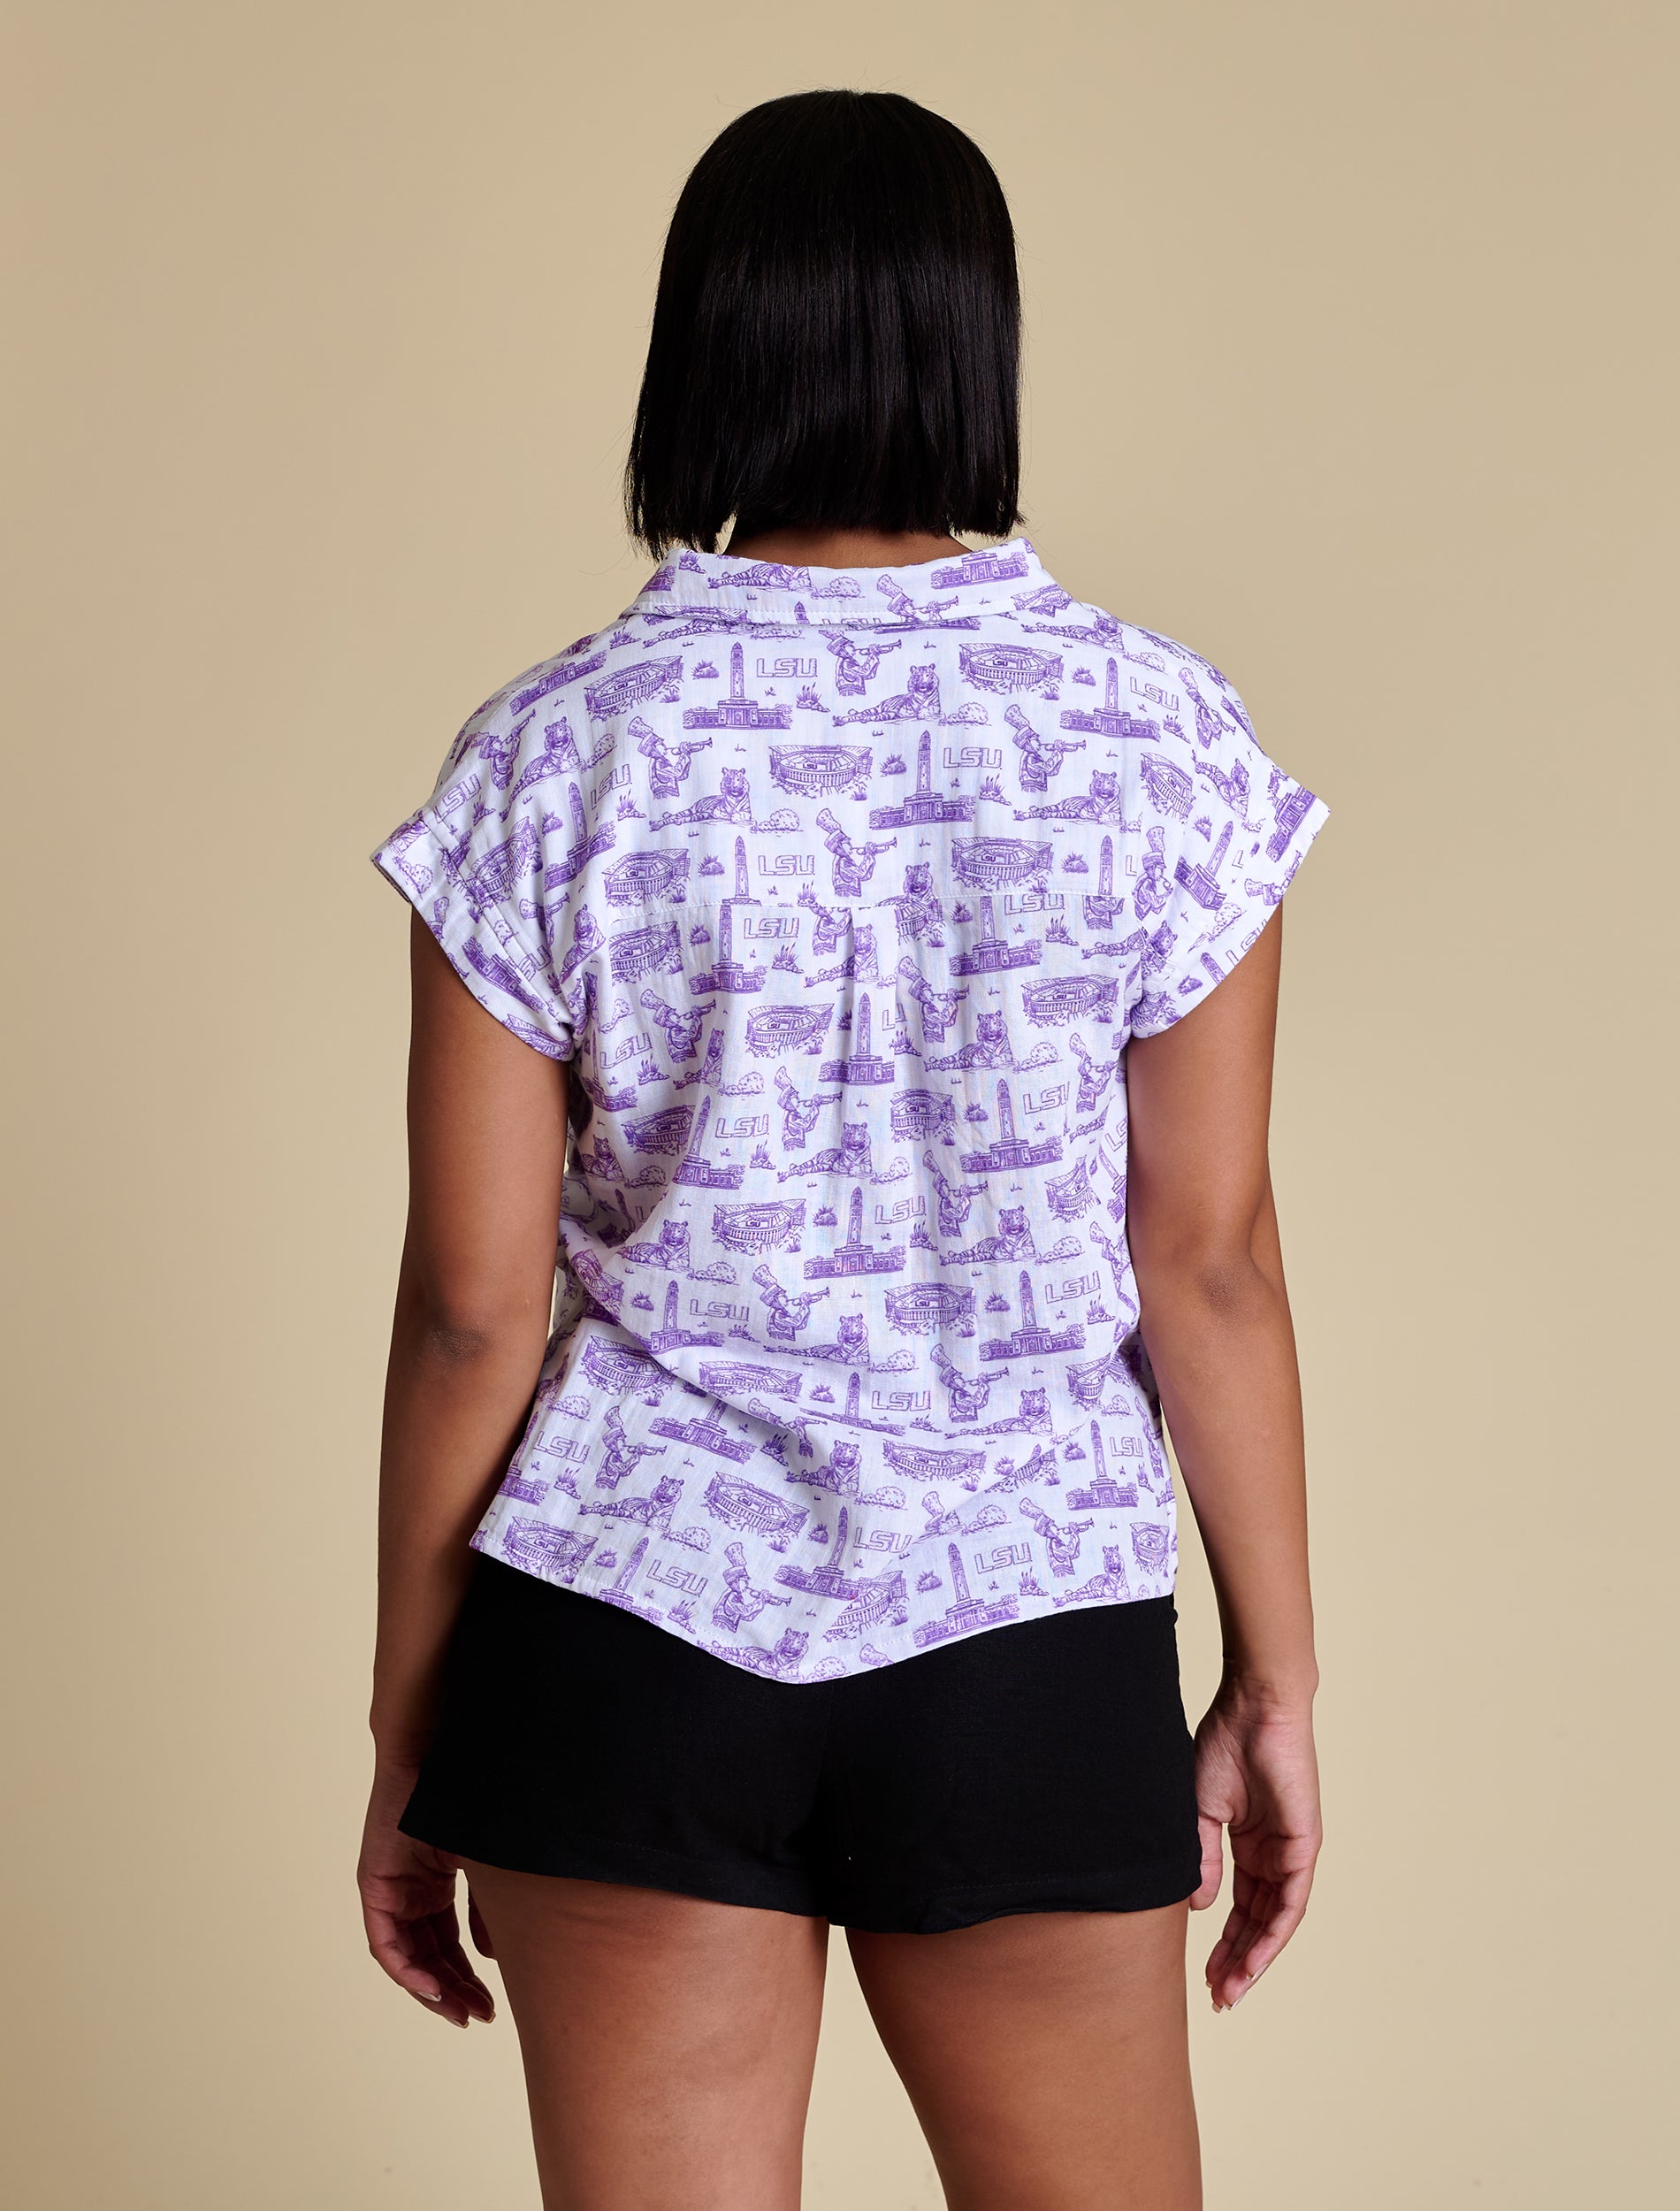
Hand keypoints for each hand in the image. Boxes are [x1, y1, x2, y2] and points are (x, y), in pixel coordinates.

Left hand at [358, 1755, 496, 2027]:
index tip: (489, 2003)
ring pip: (405, 1955)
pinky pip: (384, 1942)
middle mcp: (408, 1891)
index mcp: (434, 1883)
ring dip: (431, 1988)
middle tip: (478, 2016)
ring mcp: (389, 1889)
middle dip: (453, 1990)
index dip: (467, 1976)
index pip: (447, 1943)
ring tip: (459, 2012)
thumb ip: (486, 1910)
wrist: (440, 1753)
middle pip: (428, 1955)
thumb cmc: (469, 1797)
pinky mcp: (374, 1884)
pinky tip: (431, 1987)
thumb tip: (491, 1957)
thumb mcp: (485, 1864)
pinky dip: (406, 1968)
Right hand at [1190, 1687, 1320, 2011]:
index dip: (1222, 1942)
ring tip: (1230, 1991)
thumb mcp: (1201, 1809)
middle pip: (1256, 1921)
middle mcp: (1273, 1854)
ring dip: (1254, 1959)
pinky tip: (1254, 1961)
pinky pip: (1291, 1902)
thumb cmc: (1224, 1743)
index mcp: (1248, 1843)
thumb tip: (1201, 1907)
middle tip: (1217, 1998)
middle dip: (1237, 1962)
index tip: (1203, 1974)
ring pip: (1275, 1920)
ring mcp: (1291, 1852)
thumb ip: (1202, 1858)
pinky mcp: (1304, 1846)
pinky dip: (1273, 1934)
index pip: (1238, 1905)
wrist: (1253, 1706)